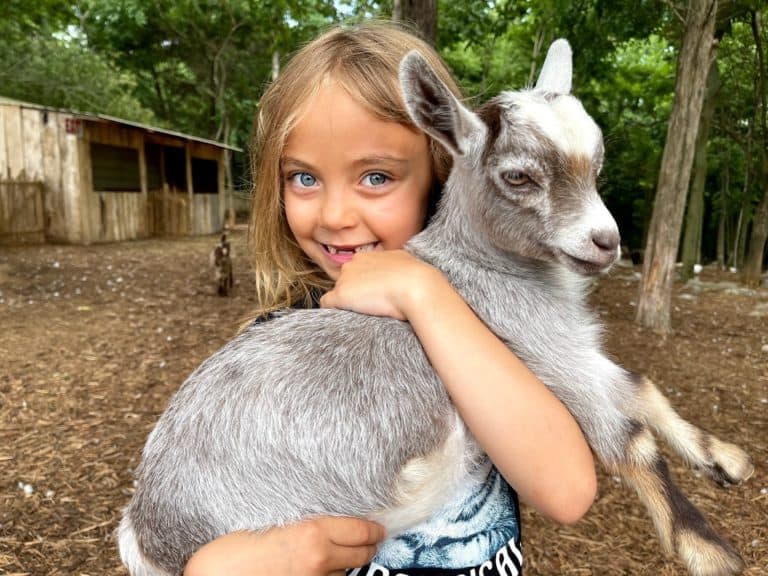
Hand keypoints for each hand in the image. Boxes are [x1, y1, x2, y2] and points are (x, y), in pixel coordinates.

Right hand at [184, 517, 384, 575]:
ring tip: (332, 557)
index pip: (362, 531)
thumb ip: (310, 521)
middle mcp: (319, 558)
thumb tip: (332, 521)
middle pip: (362, 554)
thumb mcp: (280, 520)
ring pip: (344, 573)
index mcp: (314, 531)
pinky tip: (317, 571)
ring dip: (343, 566)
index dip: (374, 530)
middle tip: (369, 542)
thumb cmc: (240, 543)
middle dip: (367, 548)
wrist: (217, 574)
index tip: (379, 529)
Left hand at [320, 250, 441, 319]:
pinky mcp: (341, 294)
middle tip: (371, 304)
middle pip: (344, 282)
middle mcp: (351, 264)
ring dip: (346, 302)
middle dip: (353, 292)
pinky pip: (327, 303)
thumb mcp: (403, 260)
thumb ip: (391, 263)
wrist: (415, 286)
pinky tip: (349, 315)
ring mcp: (344, 279)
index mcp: (365, 256)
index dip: (362, 285)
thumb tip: (394, 269)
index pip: (355, 271)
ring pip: (336, 293)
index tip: (373, 294)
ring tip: (366, 311)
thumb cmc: (414, 276)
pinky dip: (334, 310)